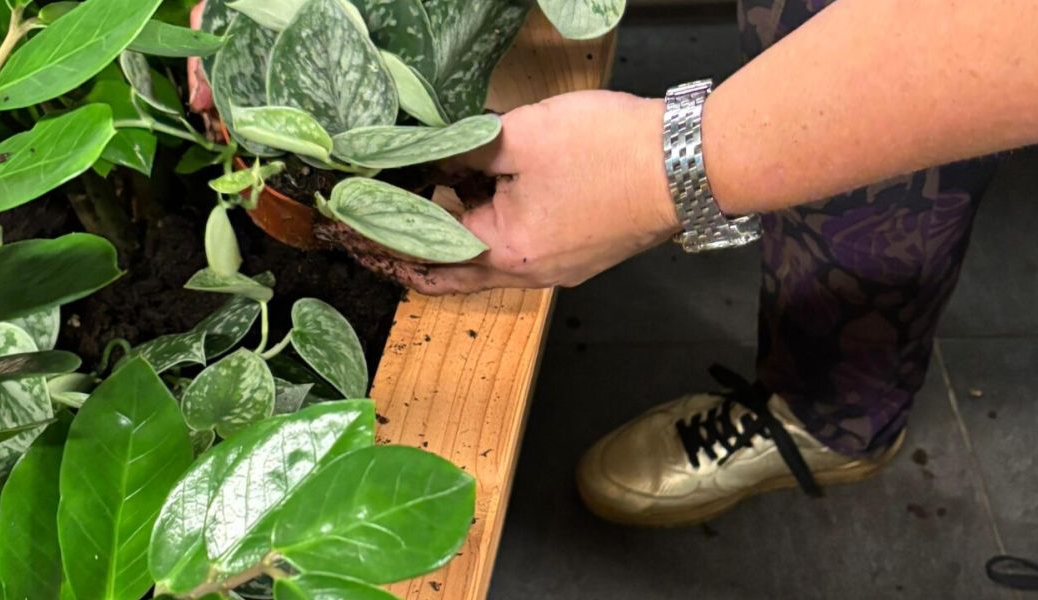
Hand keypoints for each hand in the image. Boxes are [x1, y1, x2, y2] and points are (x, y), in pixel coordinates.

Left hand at [400, 91, 681, 294]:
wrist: (689, 164)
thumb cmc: (608, 150)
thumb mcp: (520, 136)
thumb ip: (465, 151)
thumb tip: (431, 159)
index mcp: (506, 251)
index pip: (423, 252)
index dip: (381, 239)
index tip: (348, 231)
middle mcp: (530, 273)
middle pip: (451, 272)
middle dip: (408, 253)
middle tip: (372, 234)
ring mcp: (558, 268)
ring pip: (486, 259)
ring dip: (452, 233)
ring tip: (426, 196)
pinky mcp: (580, 252)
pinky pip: (517, 247)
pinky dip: (489, 226)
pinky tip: (481, 191)